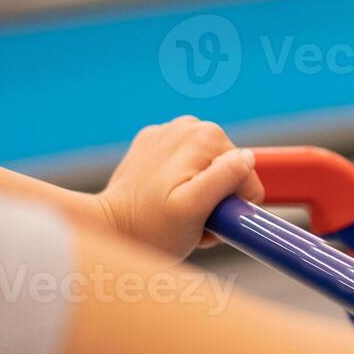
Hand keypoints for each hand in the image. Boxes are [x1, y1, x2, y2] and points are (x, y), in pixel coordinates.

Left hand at [95, 115, 264, 260]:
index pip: (246, 175)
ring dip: (201, 192)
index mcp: (206, 136)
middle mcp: (189, 125)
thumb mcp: (195, 209)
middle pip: (228, 169)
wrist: (107, 228)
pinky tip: (161, 197)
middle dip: (216, 198)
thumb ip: (225, 178)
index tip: (208, 218)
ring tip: (176, 210)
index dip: (232, 205)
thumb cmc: (150, 228)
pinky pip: (185, 164)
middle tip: (191, 218)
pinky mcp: (152, 143)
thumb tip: (246, 158)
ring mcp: (167, 132)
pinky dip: (179, 182)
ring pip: (208, 167)